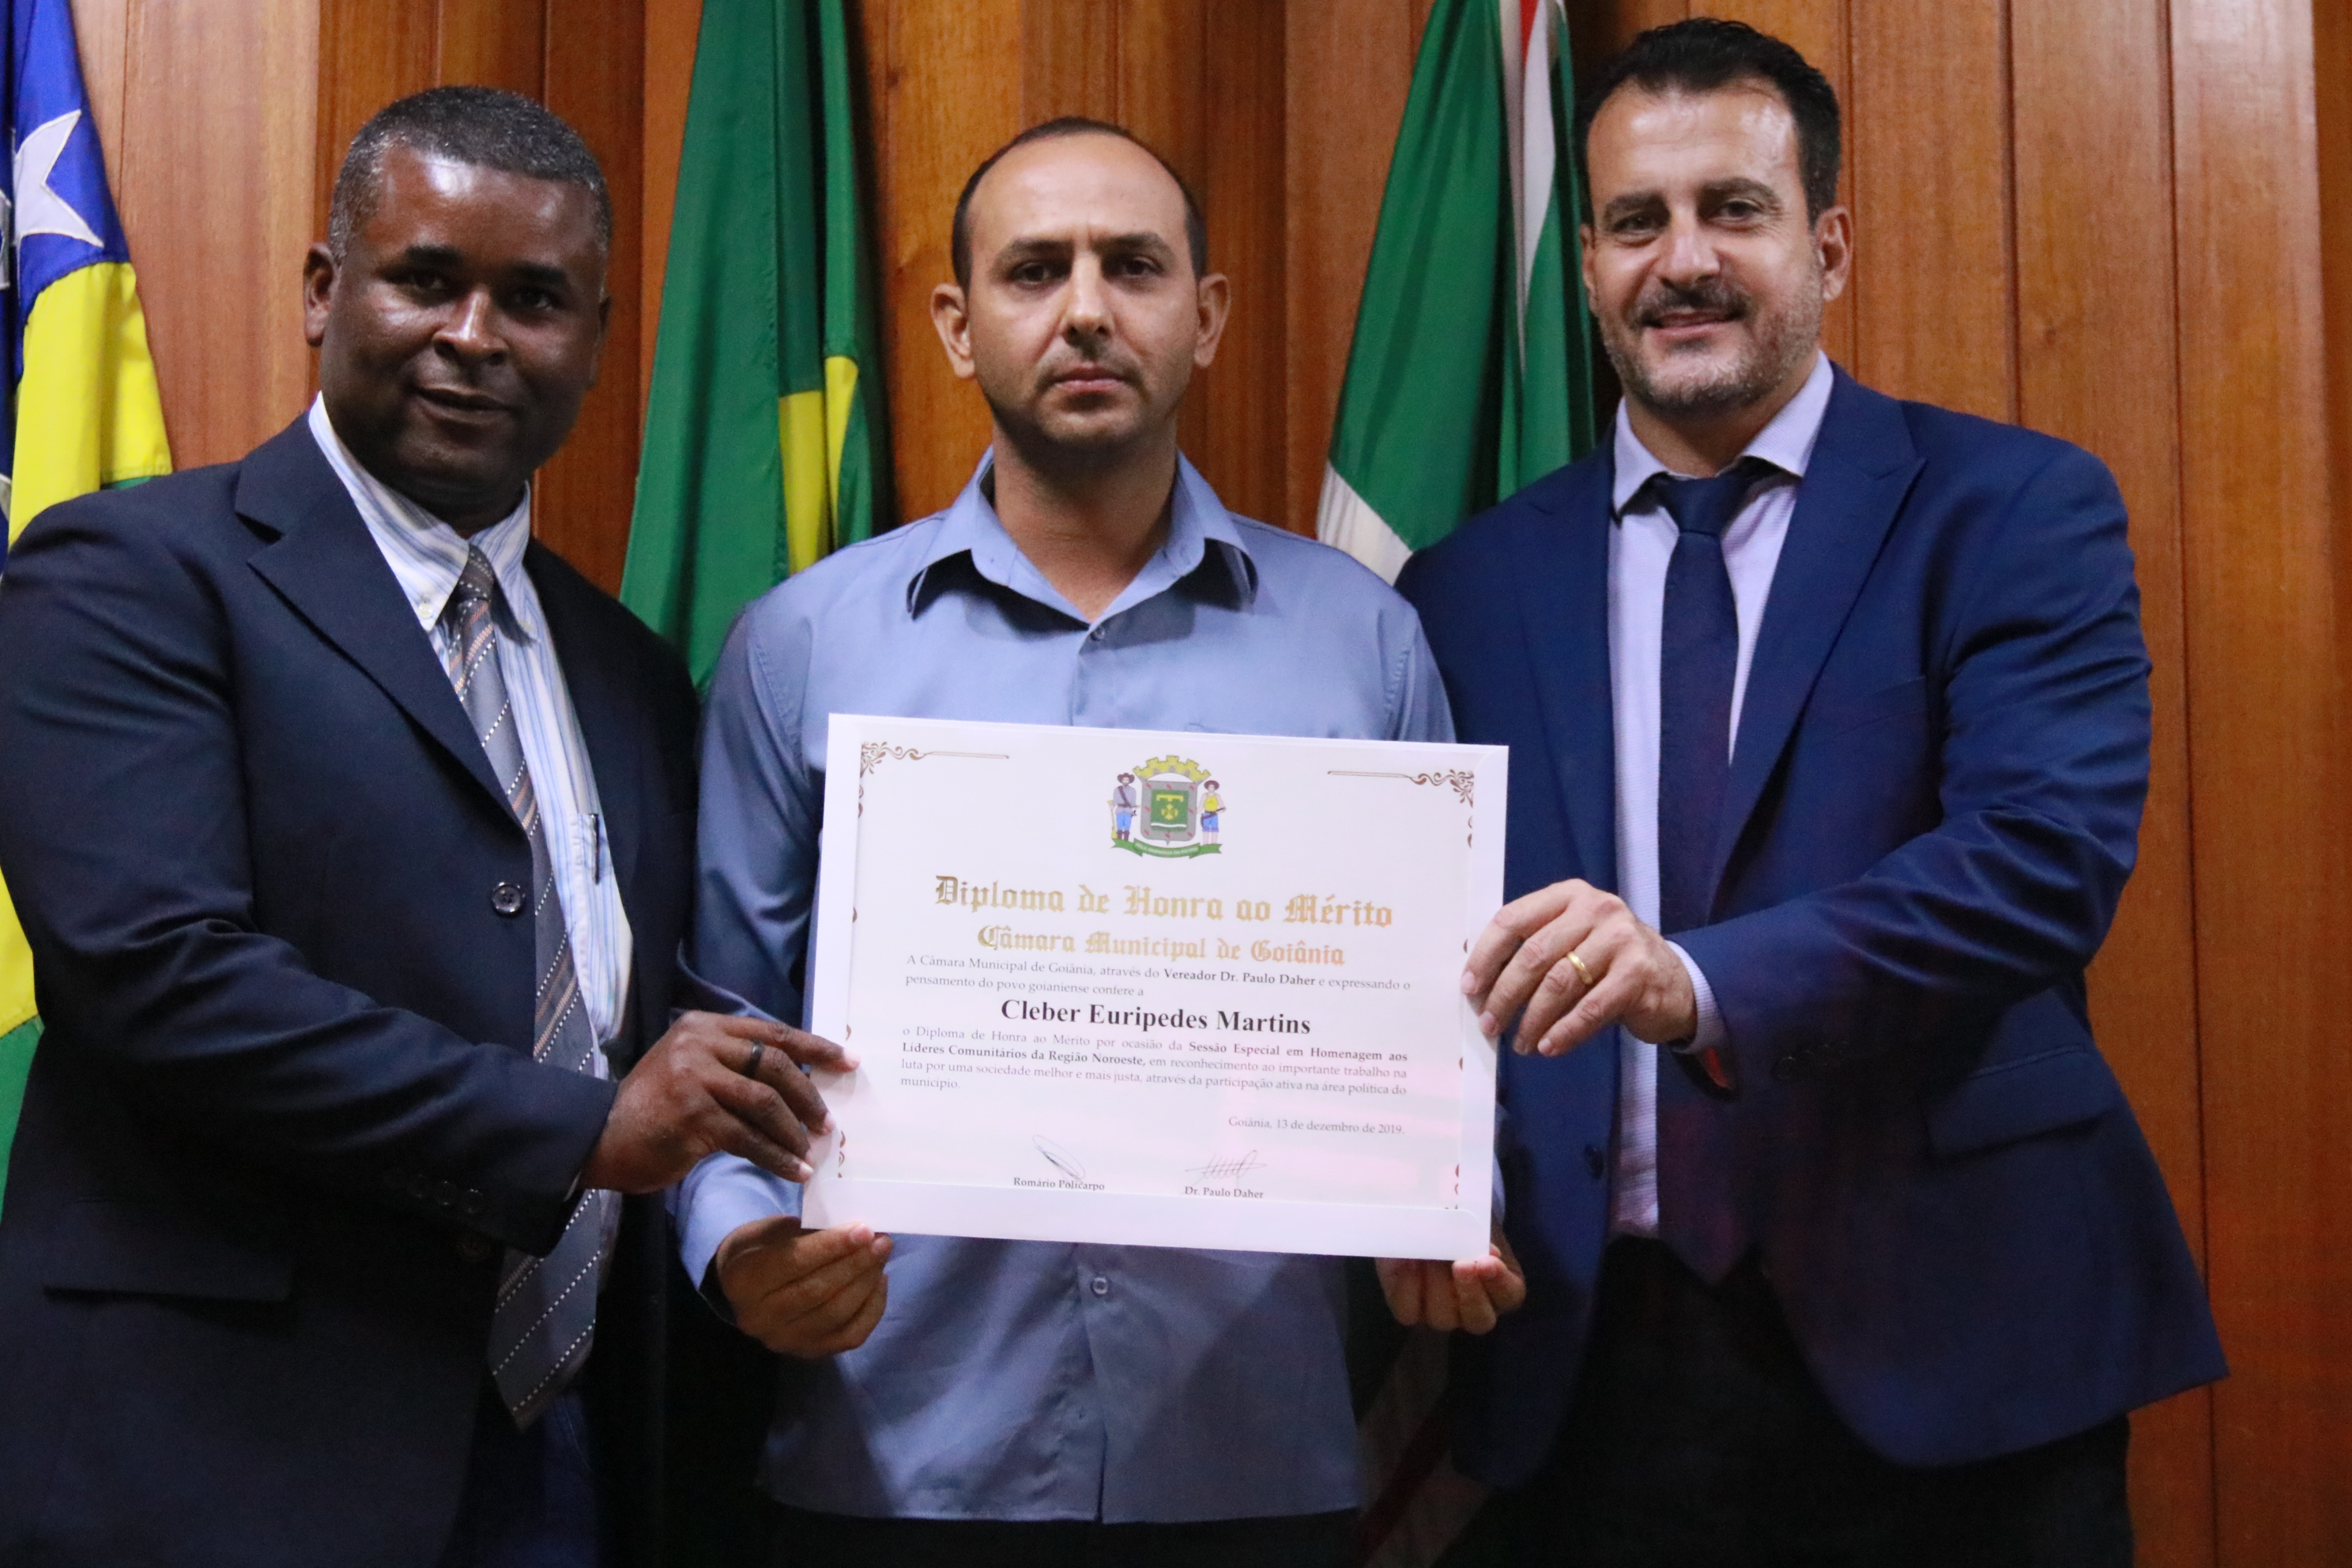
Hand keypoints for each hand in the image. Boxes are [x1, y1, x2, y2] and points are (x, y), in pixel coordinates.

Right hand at [579, 1012, 853, 1193]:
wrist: (601, 1139)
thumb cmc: (654, 1110)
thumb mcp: (692, 1070)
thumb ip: (735, 1065)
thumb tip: (799, 1082)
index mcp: (704, 1027)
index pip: (773, 1032)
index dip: (815, 1047)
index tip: (848, 1062)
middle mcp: (700, 1044)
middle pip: (775, 1064)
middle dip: (809, 1096)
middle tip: (828, 1122)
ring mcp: (695, 1078)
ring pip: (766, 1102)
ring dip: (795, 1131)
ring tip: (811, 1151)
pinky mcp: (693, 1116)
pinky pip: (749, 1138)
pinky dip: (777, 1156)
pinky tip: (794, 1171)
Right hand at [716, 1215, 891, 1356]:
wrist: (743, 1290)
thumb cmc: (760, 1250)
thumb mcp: (767, 1230)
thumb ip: (803, 1231)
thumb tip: (850, 1229)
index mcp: (742, 1280)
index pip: (794, 1263)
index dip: (832, 1246)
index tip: (864, 1230)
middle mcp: (758, 1318)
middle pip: (817, 1291)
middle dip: (855, 1263)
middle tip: (882, 1241)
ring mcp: (784, 1340)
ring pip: (836, 1314)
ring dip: (866, 1282)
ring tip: (881, 1255)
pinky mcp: (808, 1353)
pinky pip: (850, 1335)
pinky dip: (872, 1308)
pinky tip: (879, 1281)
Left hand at [1375, 1233, 1524, 1332]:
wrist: (1424, 1222)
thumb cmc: (1458, 1219)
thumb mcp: (1470, 1216)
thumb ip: (1475, 1227)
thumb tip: (1475, 1237)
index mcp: (1501, 1287)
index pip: (1509, 1294)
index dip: (1499, 1281)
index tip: (1487, 1261)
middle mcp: (1474, 1310)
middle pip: (1479, 1320)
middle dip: (1470, 1292)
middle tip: (1461, 1264)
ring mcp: (1442, 1315)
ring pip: (1443, 1319)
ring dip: (1435, 1286)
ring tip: (1427, 1255)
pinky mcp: (1410, 1309)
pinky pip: (1408, 1312)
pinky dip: (1407, 1287)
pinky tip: (1408, 1262)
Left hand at [1463, 880, 1695, 1056]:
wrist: (1676, 981)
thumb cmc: (1610, 962)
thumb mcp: (1574, 940)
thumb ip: (1534, 947)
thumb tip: (1478, 977)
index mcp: (1570, 896)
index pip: (1513, 919)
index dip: (1486, 956)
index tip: (1470, 988)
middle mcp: (1597, 909)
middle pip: (1533, 954)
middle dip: (1505, 995)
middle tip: (1489, 1024)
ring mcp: (1621, 939)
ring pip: (1559, 983)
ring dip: (1532, 1019)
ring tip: (1520, 1043)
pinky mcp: (1638, 974)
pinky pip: (1590, 1008)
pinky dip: (1564, 1032)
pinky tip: (1548, 1047)